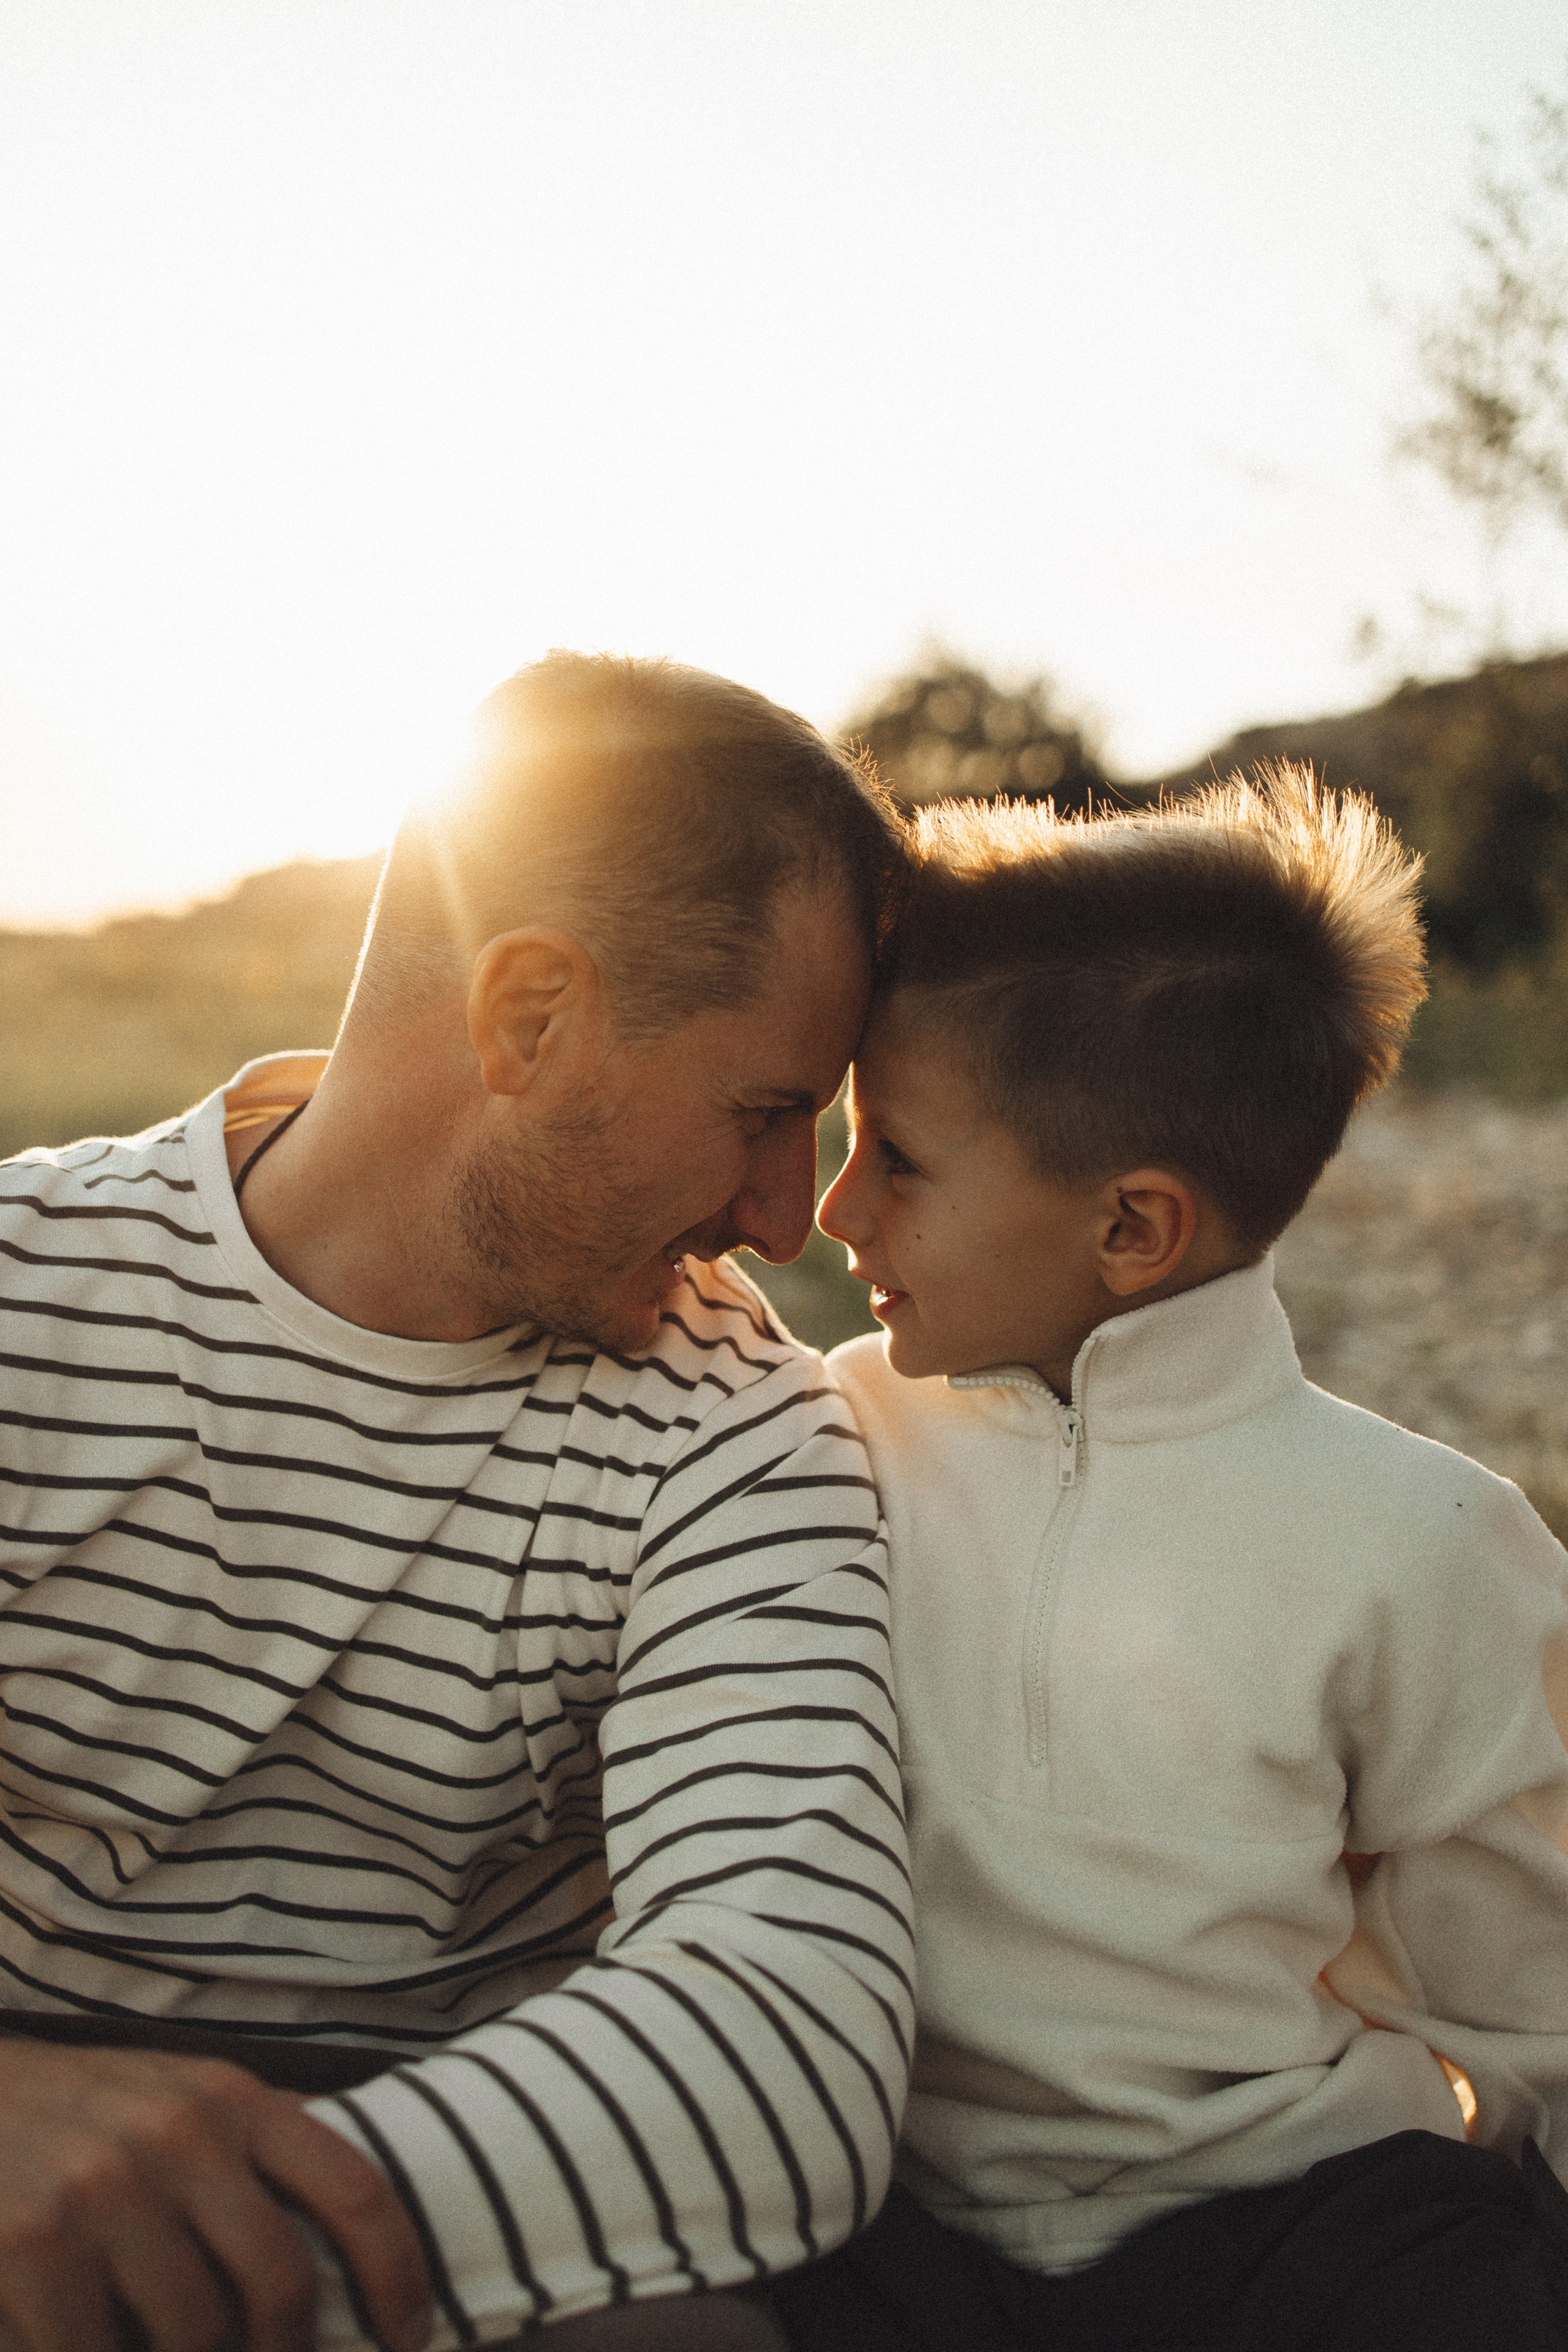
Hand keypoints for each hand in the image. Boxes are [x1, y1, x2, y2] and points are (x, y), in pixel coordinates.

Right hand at [0, 2040, 431, 2351]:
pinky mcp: (33, 2245)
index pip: (355, 2189)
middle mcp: (178, 2134)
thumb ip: (260, 2155)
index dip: (399, 2274)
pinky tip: (95, 2344)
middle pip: (279, 2284)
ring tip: (163, 2344)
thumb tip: (354, 2241)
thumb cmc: (92, 2117)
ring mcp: (102, 2189)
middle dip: (282, 2350)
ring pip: (192, 2336)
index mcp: (234, 2099)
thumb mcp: (186, 2103)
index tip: (410, 2336)